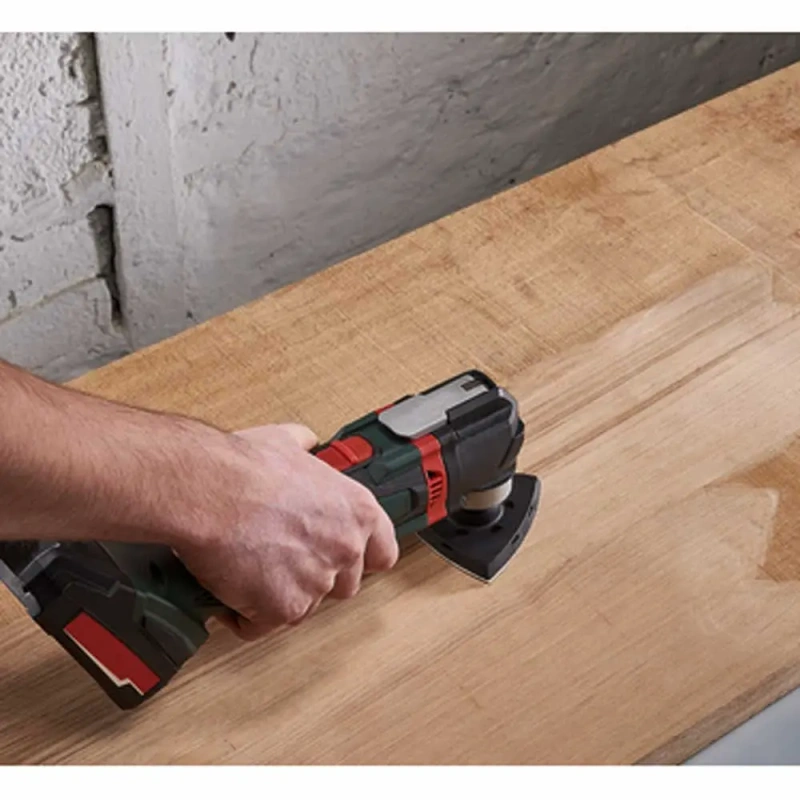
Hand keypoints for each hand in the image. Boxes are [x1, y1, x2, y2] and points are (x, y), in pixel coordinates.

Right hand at [174, 422, 398, 640]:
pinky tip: (228, 589)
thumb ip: (305, 447)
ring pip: (303, 607)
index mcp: (356, 511)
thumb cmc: (242, 467)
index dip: (361, 559)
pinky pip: (263, 624)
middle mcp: (345, 548)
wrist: (207, 490)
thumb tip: (304, 442)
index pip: (383, 553)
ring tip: (248, 569)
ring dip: (277, 595)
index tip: (344, 560)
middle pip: (342, 585)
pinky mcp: (283, 608)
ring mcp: (317, 582)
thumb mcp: (287, 442)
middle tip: (281, 559)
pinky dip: (244, 615)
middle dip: (312, 577)